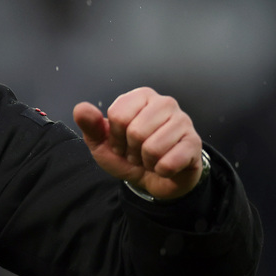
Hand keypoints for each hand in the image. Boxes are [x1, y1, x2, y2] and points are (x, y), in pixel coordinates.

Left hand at [73, 87, 204, 200]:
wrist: (155, 179)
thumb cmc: (129, 155)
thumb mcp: (102, 143)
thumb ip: (90, 126)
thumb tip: (81, 109)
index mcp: (141, 96)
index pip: (118, 115)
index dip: (115, 137)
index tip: (120, 142)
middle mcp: (165, 103)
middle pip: (135, 131)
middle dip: (131, 150)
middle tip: (137, 153)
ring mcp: (183, 121)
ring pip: (153, 147)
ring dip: (147, 161)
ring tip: (150, 158)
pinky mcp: (194, 143)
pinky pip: (170, 161)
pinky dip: (161, 170)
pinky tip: (165, 166)